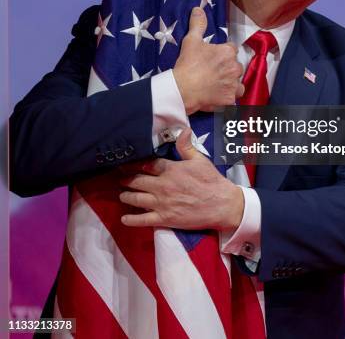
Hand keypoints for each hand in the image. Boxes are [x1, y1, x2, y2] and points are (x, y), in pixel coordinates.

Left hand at [119, 128, 244, 230]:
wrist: (222, 205)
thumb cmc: (211, 181)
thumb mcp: (200, 160)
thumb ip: (187, 146)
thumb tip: (183, 129)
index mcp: (171, 170)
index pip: (146, 164)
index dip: (134, 164)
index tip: (125, 163)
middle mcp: (162, 185)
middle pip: (137, 181)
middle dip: (125, 179)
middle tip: (118, 178)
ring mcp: (162, 203)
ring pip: (136, 199)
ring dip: (126, 196)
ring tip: (122, 195)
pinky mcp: (164, 219)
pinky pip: (143, 220)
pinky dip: (131, 219)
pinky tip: (124, 218)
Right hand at [173, 7, 243, 113]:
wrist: (183, 89)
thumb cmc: (188, 64)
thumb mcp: (191, 41)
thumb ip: (198, 24)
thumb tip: (198, 9)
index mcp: (228, 52)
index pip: (231, 49)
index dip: (222, 53)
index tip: (213, 58)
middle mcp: (235, 67)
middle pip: (235, 66)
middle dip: (228, 68)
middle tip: (213, 72)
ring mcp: (234, 84)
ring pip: (238, 82)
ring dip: (231, 83)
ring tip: (218, 85)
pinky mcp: (231, 99)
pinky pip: (235, 98)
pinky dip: (230, 97)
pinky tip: (220, 96)